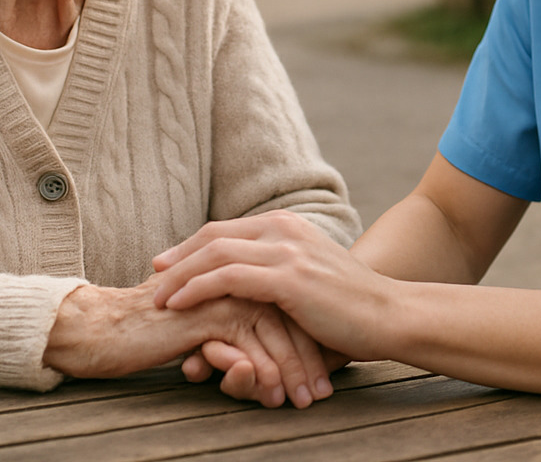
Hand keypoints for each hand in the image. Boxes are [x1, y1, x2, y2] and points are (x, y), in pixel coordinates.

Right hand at [42, 277, 331, 407]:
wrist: (106, 330)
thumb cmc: (154, 333)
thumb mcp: (206, 332)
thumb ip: (235, 333)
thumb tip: (262, 363)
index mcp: (240, 273)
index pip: (289, 306)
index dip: (309, 343)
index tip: (324, 377)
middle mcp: (236, 277)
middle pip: (289, 317)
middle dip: (309, 360)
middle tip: (323, 395)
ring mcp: (222, 292)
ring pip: (273, 332)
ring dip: (291, 371)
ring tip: (302, 402)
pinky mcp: (206, 313)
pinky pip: (246, 345)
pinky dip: (262, 374)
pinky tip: (270, 396)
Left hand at [152, 211, 395, 361]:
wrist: (388, 315)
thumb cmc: (349, 307)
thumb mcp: (309, 277)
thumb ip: (277, 272)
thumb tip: (246, 285)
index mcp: (288, 225)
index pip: (225, 229)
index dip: (190, 247)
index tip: (165, 264)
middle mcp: (284, 229)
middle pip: (212, 236)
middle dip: (177, 257)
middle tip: (151, 276)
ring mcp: (286, 251)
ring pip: (214, 255)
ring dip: (178, 275)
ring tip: (156, 296)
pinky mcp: (287, 278)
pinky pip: (227, 278)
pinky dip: (196, 288)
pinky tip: (179, 303)